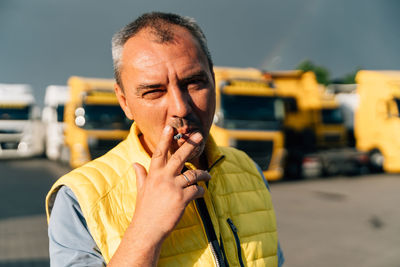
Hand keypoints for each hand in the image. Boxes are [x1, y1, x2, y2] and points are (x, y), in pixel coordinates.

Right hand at [131, 125, 210, 242]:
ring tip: (208, 175)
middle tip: (199, 135)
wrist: (147, 230)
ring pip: (192, 174)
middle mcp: (163, 178)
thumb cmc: (145, 210)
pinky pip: (197, 190)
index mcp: (153, 174)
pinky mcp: (182, 198)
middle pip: (178, 157)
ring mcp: (173, 188)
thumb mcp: (141, 190)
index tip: (170, 127)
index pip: (159, 152)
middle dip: (190, 145)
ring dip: (203, 174)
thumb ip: (141, 175)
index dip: (165, 139)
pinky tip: (202, 192)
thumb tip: (134, 164)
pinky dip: (201, 190)